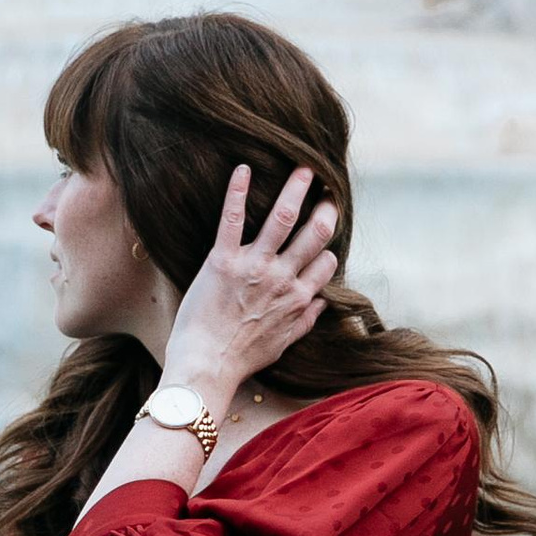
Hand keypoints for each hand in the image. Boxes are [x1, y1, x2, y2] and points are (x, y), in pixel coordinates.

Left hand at [160, 164, 338, 403]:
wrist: (206, 366)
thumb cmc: (241, 359)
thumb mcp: (283, 345)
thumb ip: (305, 321)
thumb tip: (323, 304)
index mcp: (297, 299)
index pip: (326, 263)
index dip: (328, 247)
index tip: (325, 233)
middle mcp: (281, 279)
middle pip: (315, 234)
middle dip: (326, 208)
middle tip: (328, 188)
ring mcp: (253, 267)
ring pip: (283, 218)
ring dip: (296, 189)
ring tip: (304, 168)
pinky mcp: (222, 260)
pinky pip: (233, 219)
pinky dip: (238, 191)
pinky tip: (243, 169)